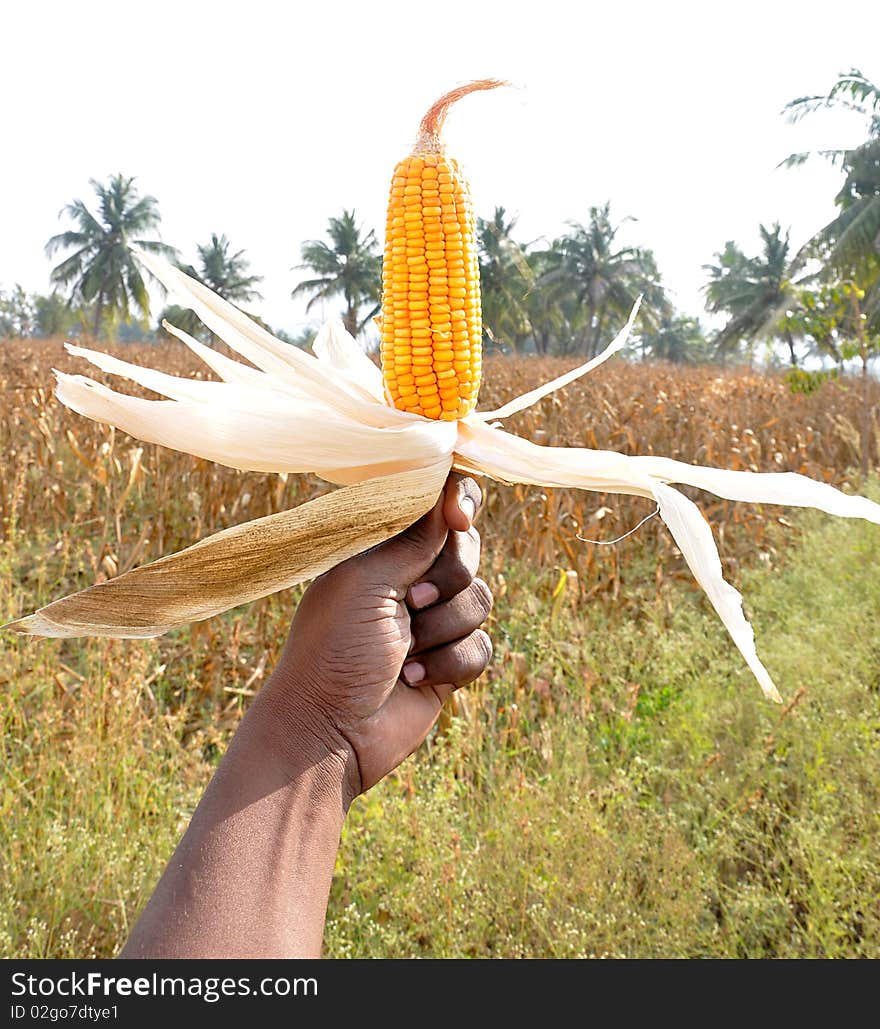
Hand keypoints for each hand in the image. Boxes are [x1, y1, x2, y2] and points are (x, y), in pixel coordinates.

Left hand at [257, 473, 492, 803]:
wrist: (329, 733)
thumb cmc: (334, 649)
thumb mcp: (368, 581)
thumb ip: (414, 538)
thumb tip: (451, 497)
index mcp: (380, 548)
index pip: (434, 504)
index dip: (458, 502)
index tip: (459, 519)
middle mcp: (408, 578)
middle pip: (468, 550)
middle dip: (448, 578)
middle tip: (412, 600)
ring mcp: (431, 620)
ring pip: (481, 599)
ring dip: (444, 628)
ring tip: (405, 651)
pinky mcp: (449, 662)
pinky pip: (483, 646)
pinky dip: (450, 664)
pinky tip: (414, 680)